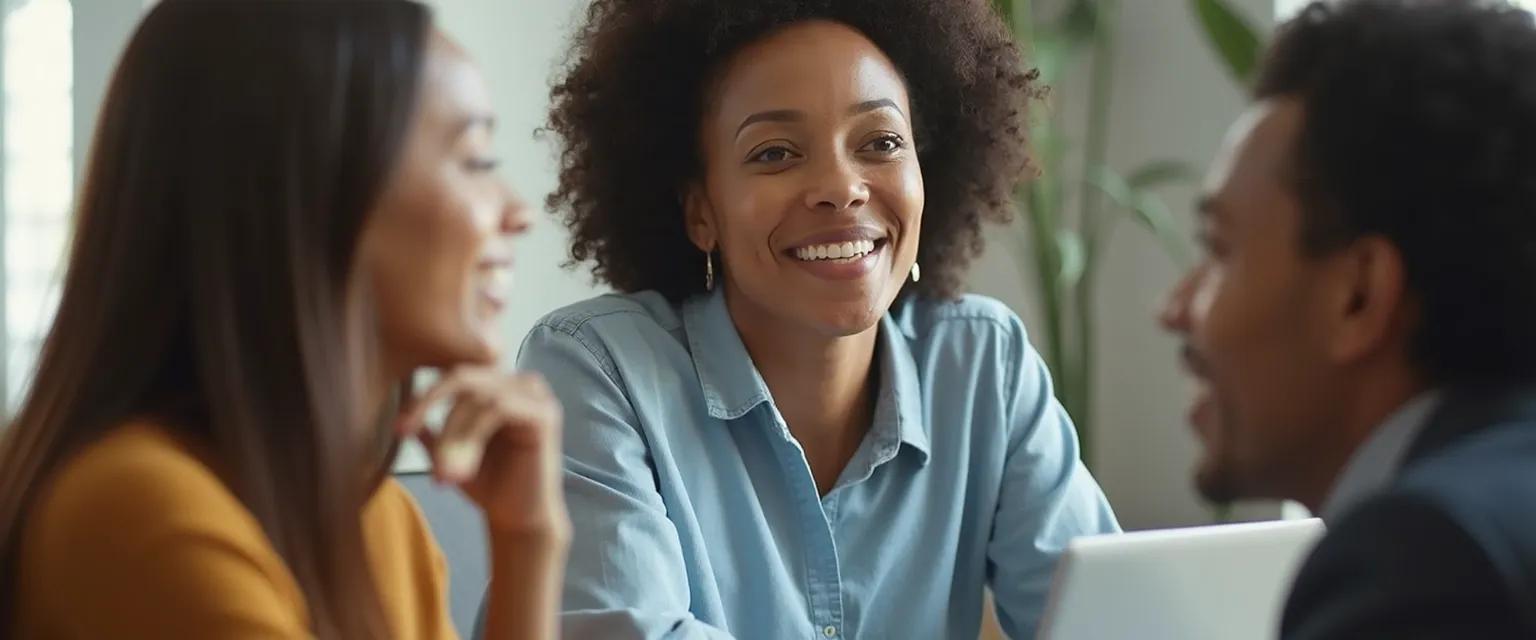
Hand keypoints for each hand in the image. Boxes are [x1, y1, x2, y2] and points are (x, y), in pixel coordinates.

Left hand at [396, 367, 568, 537]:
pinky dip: (471, 436)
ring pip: (477, 395)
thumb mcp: (449, 451)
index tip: (399, 428)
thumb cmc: (489, 484)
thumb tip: (399, 406)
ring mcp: (535, 396)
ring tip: (441, 470)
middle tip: (405, 435)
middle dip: (429, 406)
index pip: (455, 372)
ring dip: (451, 433)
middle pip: (462, 377)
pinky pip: (498, 409)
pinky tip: (460, 468)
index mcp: (501, 385)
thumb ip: (430, 428)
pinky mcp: (544, 415)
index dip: (423, 395)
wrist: (518, 521)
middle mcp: (521, 383)